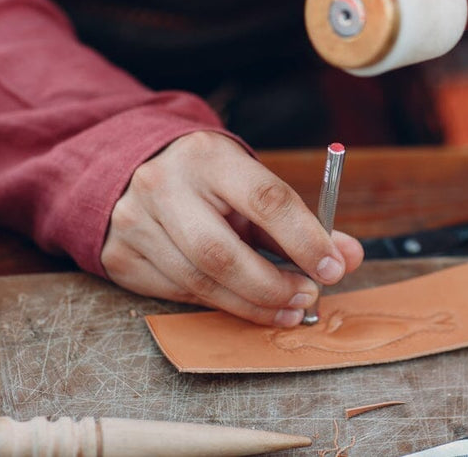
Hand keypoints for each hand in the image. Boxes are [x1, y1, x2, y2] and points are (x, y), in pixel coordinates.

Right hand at [100, 130, 363, 326]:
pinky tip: (242, 302)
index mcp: (208, 156)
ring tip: (286, 310)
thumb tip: (348, 257)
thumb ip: (300, 222)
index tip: (334, 269)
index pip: (265, 199)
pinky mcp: (119, 256)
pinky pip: (176, 293)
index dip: (305, 240)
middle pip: (222, 254)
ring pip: (198, 281)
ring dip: (250, 305)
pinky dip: (217, 303)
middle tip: (307, 299)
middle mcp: (163, 185)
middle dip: (272, 286)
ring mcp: (134, 222)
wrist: (129, 168)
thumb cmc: (207, 180)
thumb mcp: (250, 184)